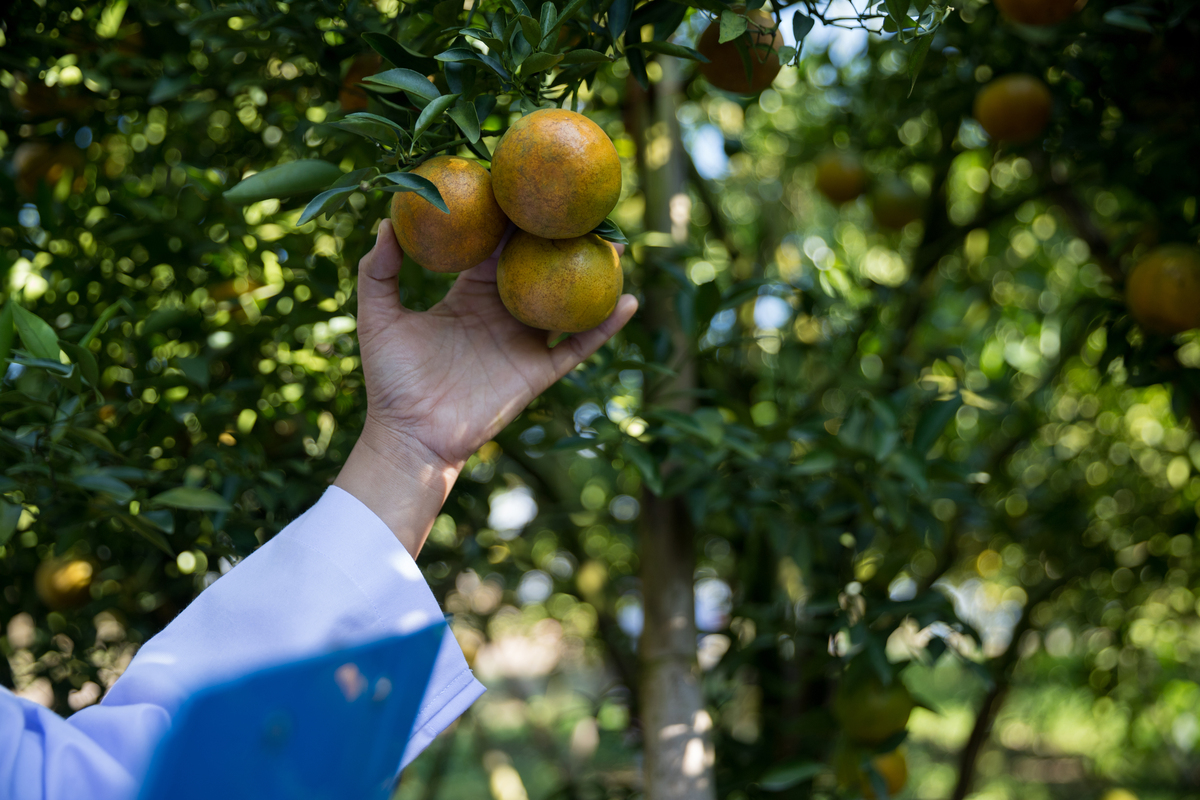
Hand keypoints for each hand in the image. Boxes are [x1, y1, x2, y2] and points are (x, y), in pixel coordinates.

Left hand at [335, 221, 637, 555]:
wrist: (410, 436)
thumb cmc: (389, 379)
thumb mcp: (378, 316)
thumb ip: (379, 270)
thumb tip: (388, 220)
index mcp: (467, 296)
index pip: (495, 248)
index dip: (508, 220)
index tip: (522, 185)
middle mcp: (501, 313)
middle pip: (537, 266)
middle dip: (556, 237)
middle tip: (577, 202)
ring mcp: (523, 342)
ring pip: (566, 301)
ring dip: (592, 274)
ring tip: (615, 242)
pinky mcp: (538, 371)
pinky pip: (579, 345)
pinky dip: (605, 326)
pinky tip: (628, 301)